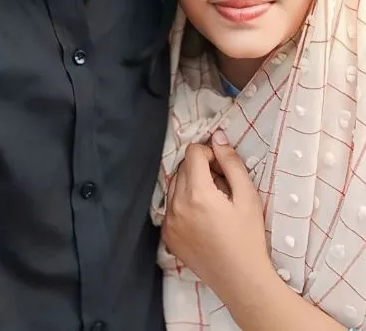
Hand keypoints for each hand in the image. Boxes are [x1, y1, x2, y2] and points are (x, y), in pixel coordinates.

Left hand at [162, 130, 275, 308]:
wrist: (241, 280)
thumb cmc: (249, 238)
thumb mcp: (248, 196)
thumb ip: (231, 162)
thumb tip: (217, 137)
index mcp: (197, 195)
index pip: (193, 153)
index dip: (210, 153)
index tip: (224, 168)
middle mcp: (176, 207)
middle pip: (182, 167)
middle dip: (201, 168)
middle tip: (222, 185)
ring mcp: (169, 222)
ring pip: (175, 184)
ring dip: (191, 183)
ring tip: (214, 201)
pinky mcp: (168, 235)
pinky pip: (171, 205)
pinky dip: (184, 202)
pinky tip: (204, 217)